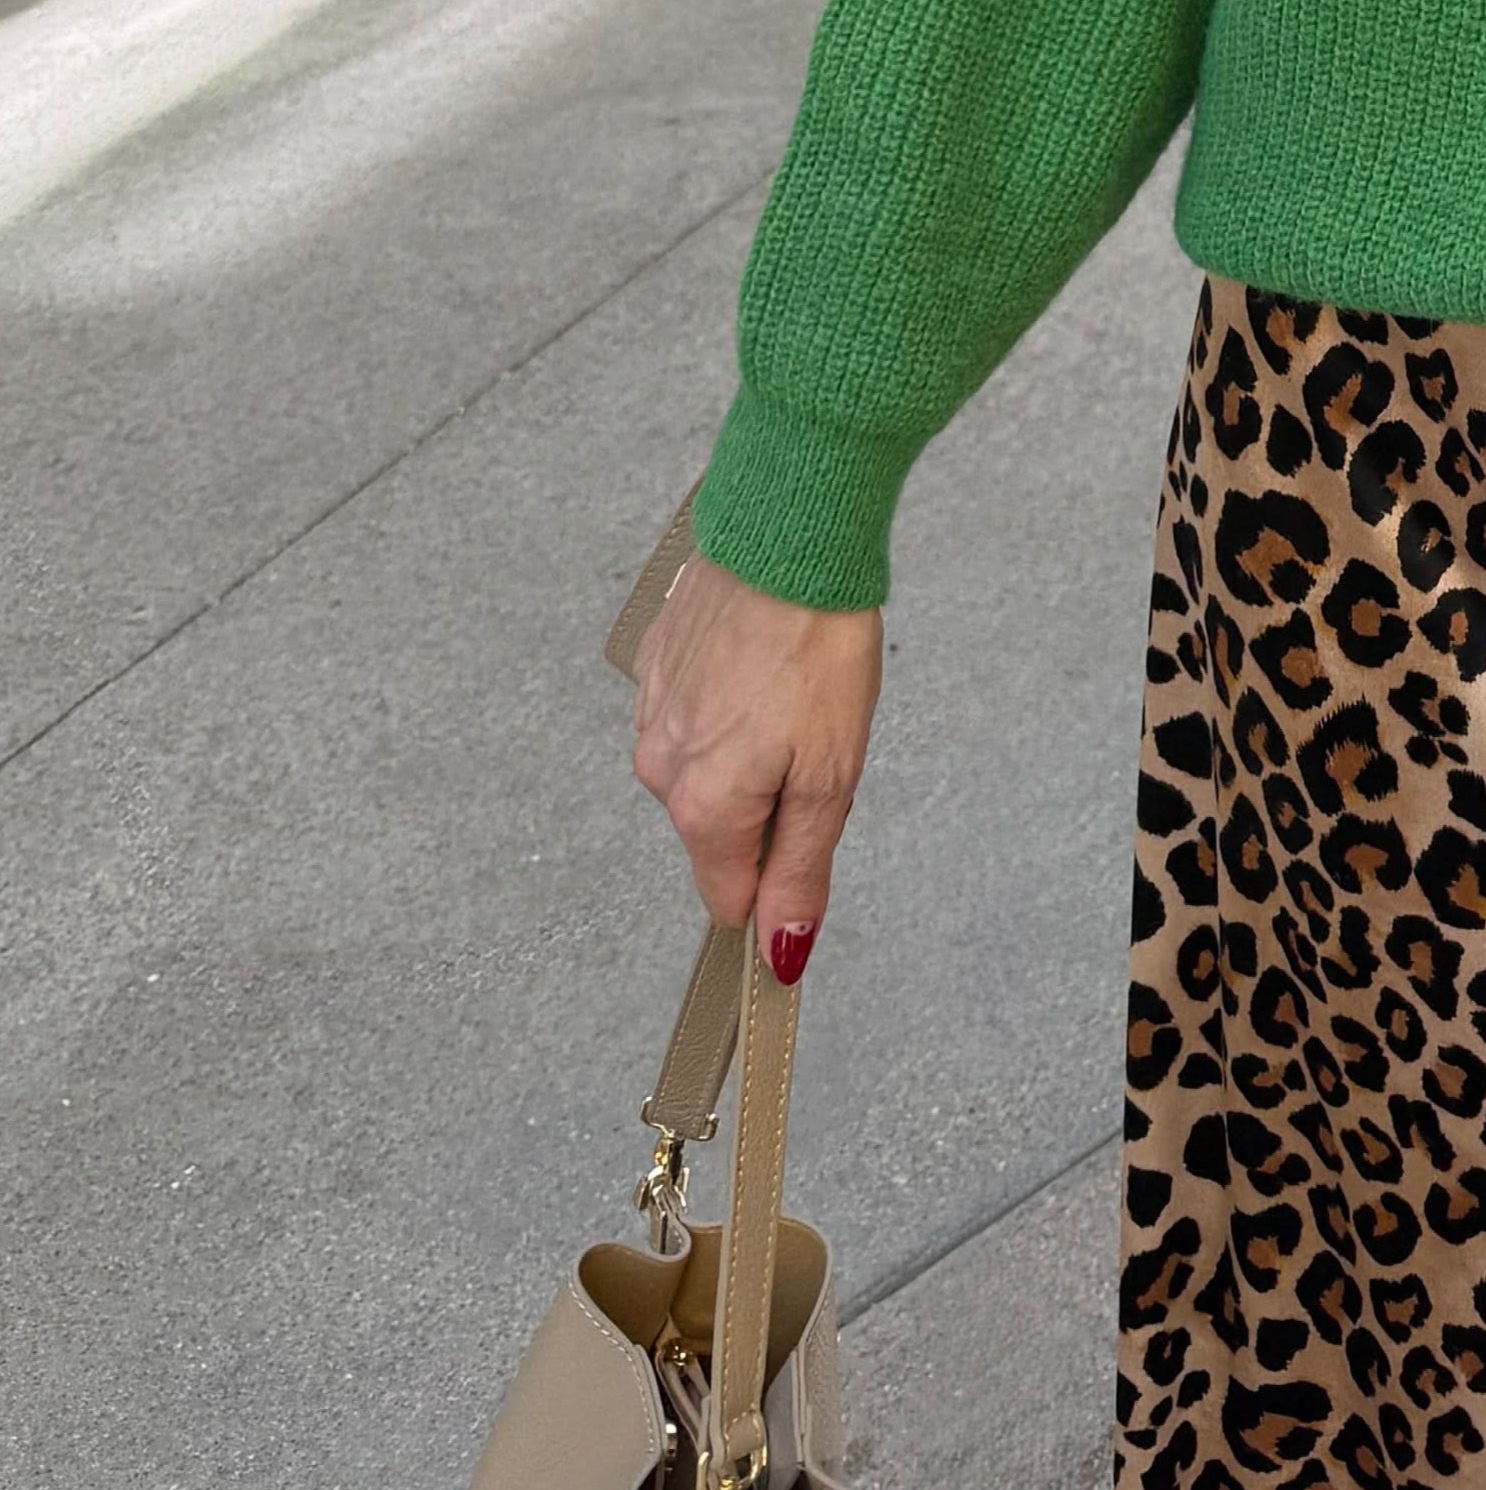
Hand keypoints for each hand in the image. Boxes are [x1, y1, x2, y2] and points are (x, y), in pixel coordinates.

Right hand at [631, 551, 881, 981]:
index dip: (774, 888)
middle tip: (818, 742)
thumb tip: (780, 952)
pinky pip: (693, 711)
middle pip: (720, 829)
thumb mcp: (832, 775)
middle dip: (770, 804)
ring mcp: (649, 713)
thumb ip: (801, 869)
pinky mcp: (654, 663)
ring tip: (793, 693)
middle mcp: (659, 768)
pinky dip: (728, 700)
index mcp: (703, 806)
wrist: (786, 537)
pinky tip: (761, 663)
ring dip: (748, 748)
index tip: (808, 851)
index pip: (728, 897)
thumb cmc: (818, 648)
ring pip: (706, 768)